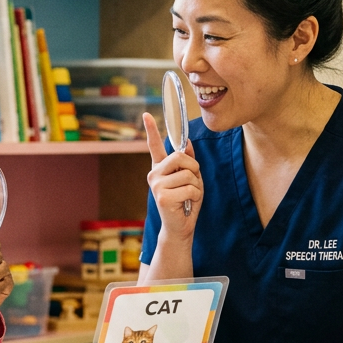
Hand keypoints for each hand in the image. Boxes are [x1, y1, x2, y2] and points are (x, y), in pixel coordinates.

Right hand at [143, 113, 201, 241]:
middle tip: (192, 182)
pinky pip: (189, 188)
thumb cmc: (186, 202)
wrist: (180, 227)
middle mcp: (154, 174)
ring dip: (196, 186)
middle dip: (193, 168)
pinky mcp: (163, 196)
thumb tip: (187, 143)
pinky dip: (195, 196)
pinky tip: (186, 204)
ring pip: (188, 174)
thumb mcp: (191, 178)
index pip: (154, 146)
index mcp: (160, 168)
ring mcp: (156, 185)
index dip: (151, 129)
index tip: (146, 114)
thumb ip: (188, 162)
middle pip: (180, 156)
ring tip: (188, 196)